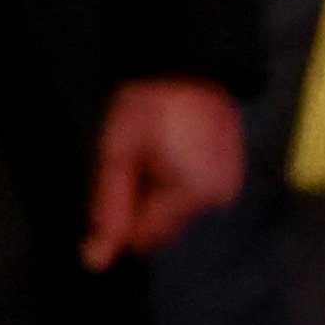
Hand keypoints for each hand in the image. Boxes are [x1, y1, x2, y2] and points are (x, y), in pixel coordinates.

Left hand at [81, 76, 244, 266]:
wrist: (187, 66)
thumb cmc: (148, 105)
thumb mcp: (118, 152)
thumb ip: (108, 206)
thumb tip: (96, 258)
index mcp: (192, 193)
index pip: (147, 236)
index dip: (121, 219)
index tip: (111, 189)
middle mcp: (217, 197)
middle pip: (162, 226)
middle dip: (140, 204)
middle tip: (131, 164)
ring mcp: (227, 186)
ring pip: (176, 210)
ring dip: (156, 194)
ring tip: (151, 153)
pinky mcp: (228, 175)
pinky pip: (191, 193)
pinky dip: (173, 182)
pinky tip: (168, 154)